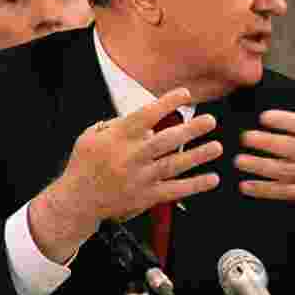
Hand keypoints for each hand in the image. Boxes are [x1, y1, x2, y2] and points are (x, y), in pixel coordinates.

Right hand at [28, 88, 221, 261]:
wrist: (77, 200)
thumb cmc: (85, 164)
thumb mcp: (92, 135)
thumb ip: (118, 124)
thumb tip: (148, 119)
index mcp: (118, 137)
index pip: (146, 116)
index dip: (167, 103)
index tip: (186, 94)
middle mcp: (131, 156)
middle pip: (165, 141)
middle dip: (190, 130)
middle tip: (211, 120)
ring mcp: (140, 178)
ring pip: (173, 165)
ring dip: (198, 156)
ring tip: (217, 147)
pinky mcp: (146, 197)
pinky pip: (175, 190)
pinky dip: (195, 185)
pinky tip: (212, 179)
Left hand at [236, 61, 294, 221]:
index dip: (285, 122)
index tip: (264, 117)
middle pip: (293, 149)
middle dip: (268, 144)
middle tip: (244, 137)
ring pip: (286, 172)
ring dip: (261, 167)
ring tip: (239, 160)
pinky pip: (284, 192)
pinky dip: (264, 190)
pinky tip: (245, 185)